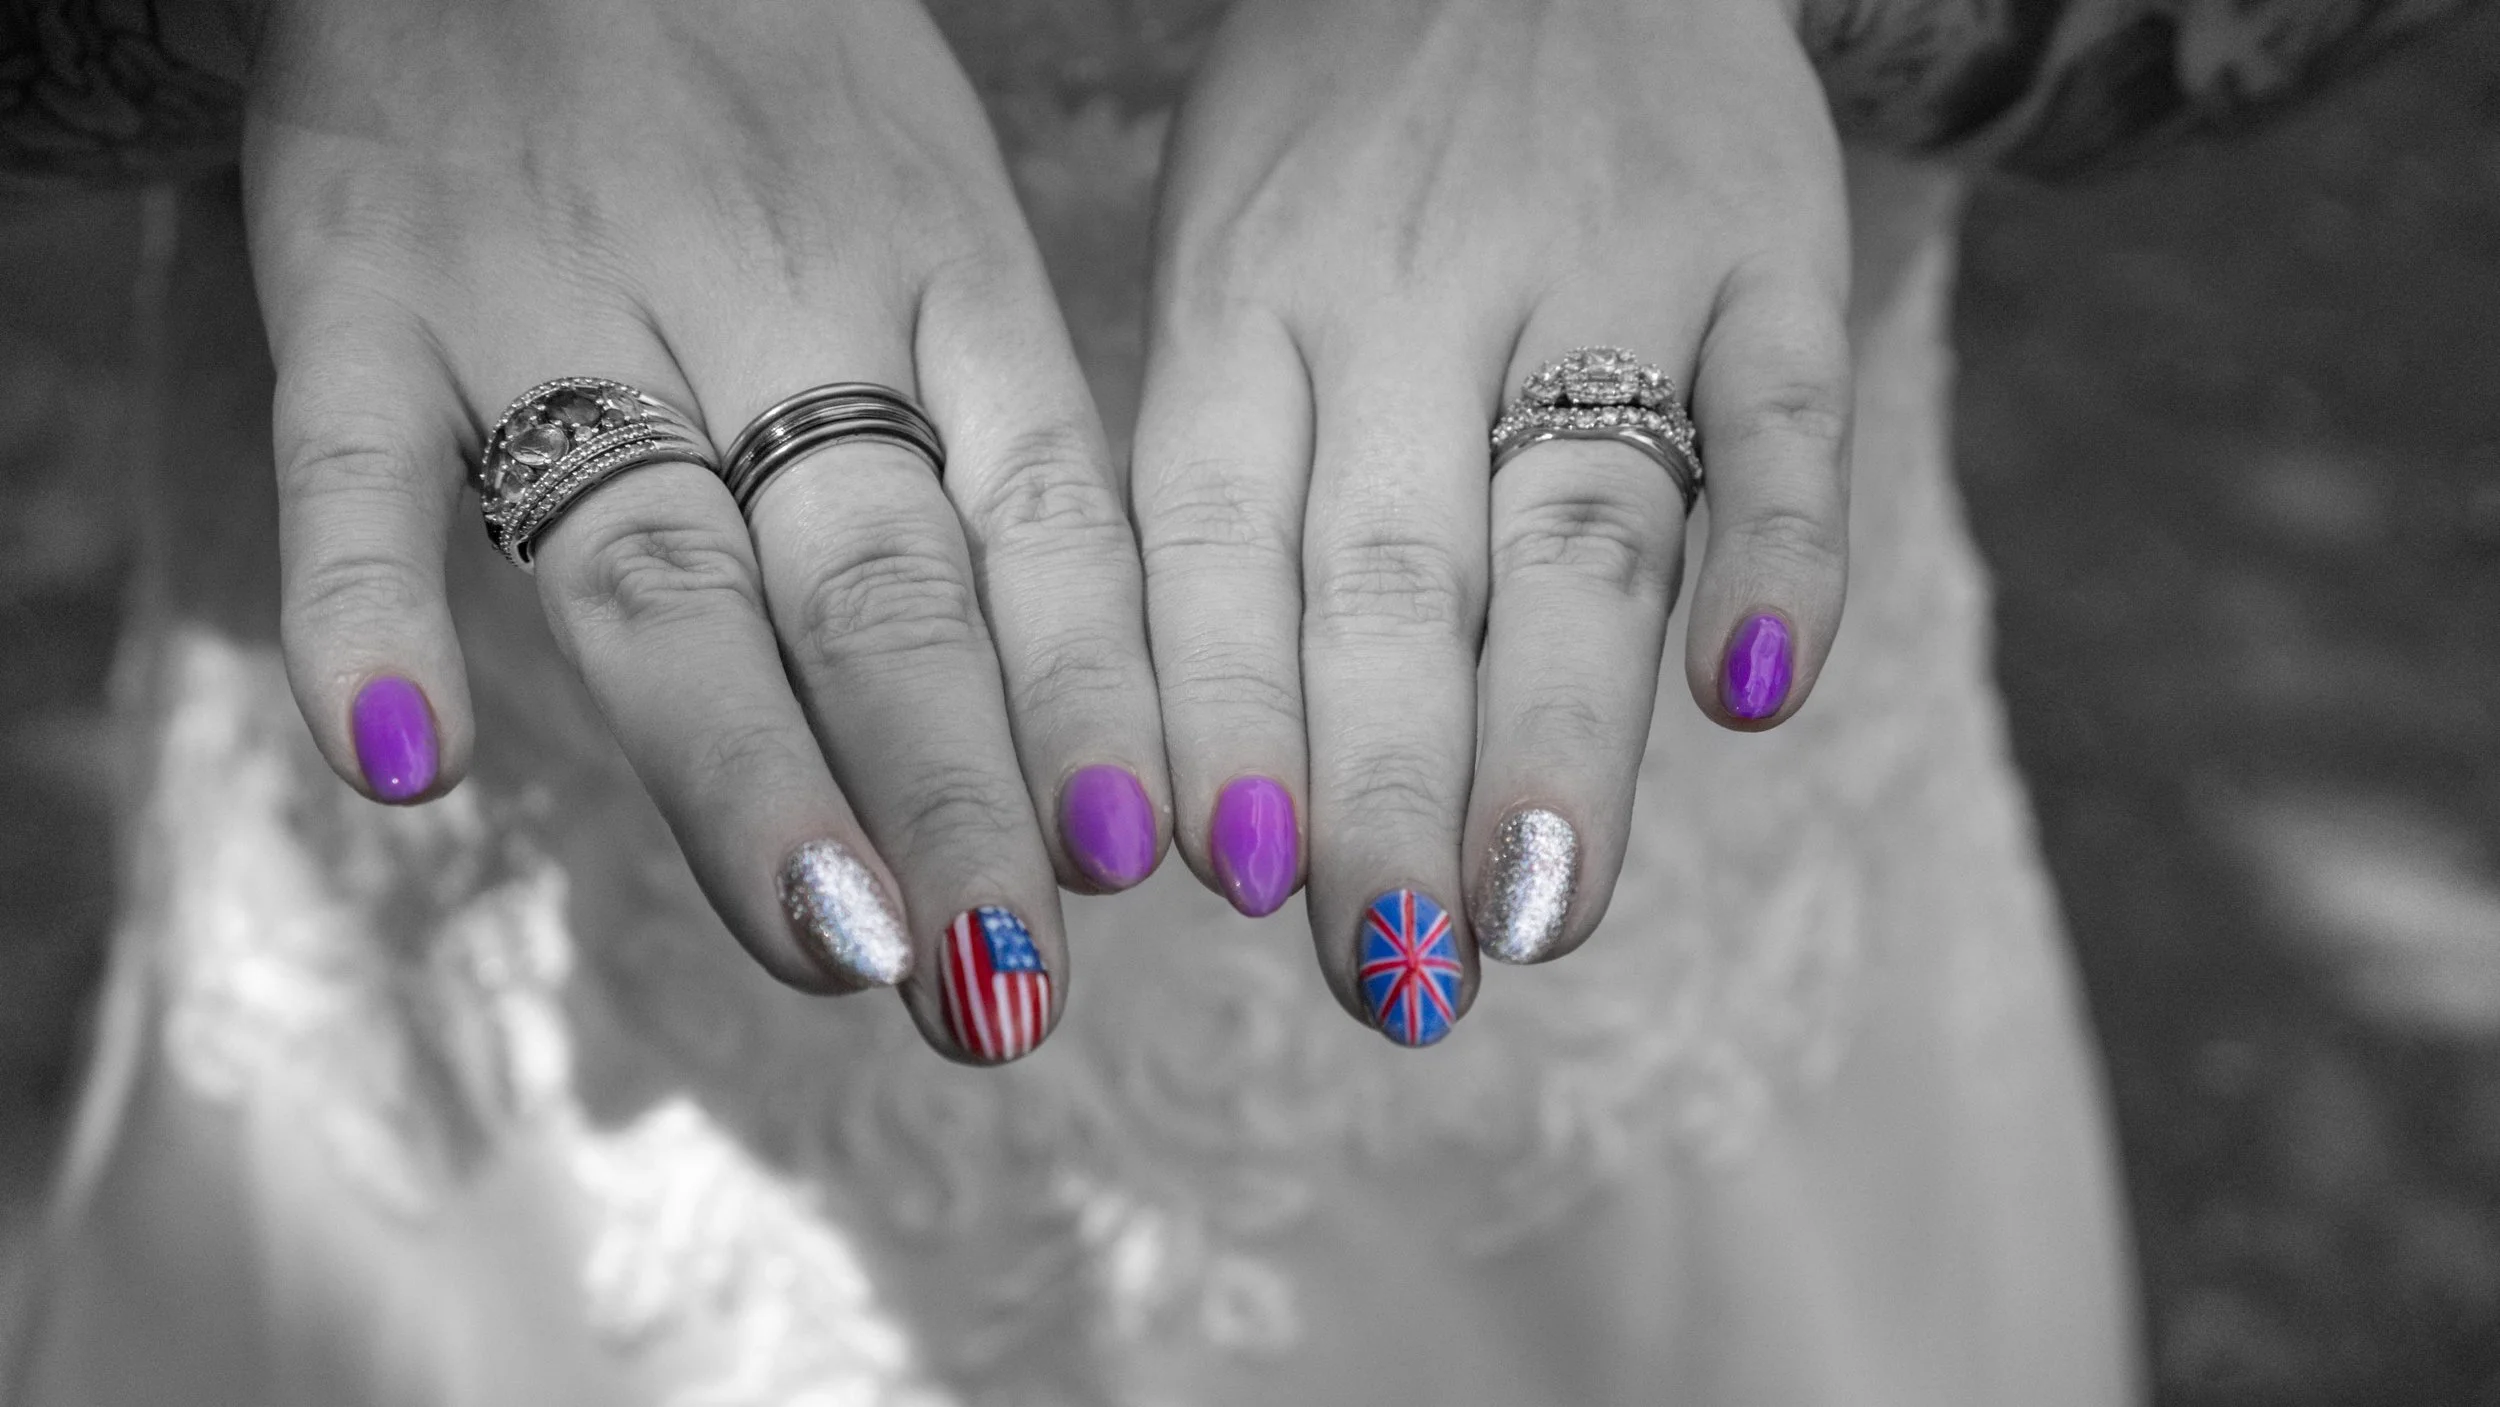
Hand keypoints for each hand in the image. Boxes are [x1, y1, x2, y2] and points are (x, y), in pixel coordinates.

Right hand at [248, 0, 1168, 1060]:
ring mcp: (559, 301)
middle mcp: (766, 302)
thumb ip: (980, 427)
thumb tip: (1087, 721)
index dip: (1089, 699)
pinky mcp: (367, 288)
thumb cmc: (771, 79)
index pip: (1042, 521)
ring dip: (744, 769)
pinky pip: (358, 462)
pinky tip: (403, 763)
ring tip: (828, 940)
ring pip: (661, 572)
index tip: (1133, 868)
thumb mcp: (926, 200)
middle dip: (948, 798)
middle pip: (874, 589)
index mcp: (936, 272)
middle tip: (1002, 987)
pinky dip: (367, 608)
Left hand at [1136, 0, 1850, 1041]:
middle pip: (1393, 577)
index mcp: (1251, 305)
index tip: (1224, 881)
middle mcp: (1414, 300)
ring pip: (1574, 519)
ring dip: (1558, 723)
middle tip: (1391, 976)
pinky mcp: (1764, 252)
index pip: (1223, 545)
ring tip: (1542, 905)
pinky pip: (1783, 405)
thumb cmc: (1348, 140)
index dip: (1224, 712)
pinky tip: (1760, 686)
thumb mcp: (1229, 249)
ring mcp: (1603, 273)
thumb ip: (1235, 477)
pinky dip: (1781, 542)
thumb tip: (1216, 780)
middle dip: (1384, 791)